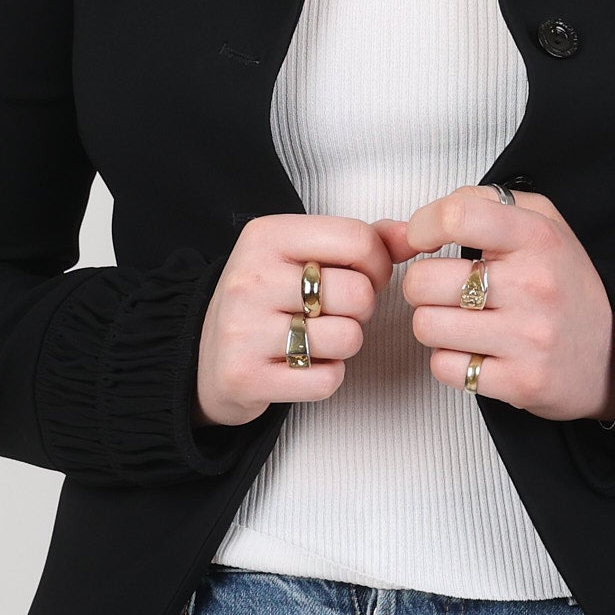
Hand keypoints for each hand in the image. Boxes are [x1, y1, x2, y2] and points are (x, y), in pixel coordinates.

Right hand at [193, 215, 393, 428]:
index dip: (377, 264)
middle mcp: (250, 278)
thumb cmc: (268, 298)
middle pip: (359, 293)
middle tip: (334, 312)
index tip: (362, 276)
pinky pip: (327, 379)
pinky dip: (326, 376)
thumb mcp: (303, 254)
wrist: (203, 354)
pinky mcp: (245, 377)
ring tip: (317, 337)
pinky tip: (302, 364)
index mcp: (267, 235)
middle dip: (361, 309)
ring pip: (348, 338)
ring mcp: (244, 329)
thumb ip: (362, 241)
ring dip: (345, 344)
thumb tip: (412, 235)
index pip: (357, 239)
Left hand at [373, 186, 614, 423]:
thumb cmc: (565, 284)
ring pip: (426, 326)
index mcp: (537, 237)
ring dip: (435, 325)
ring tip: (462, 321)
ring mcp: (528, 337)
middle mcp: (534, 285)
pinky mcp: (520, 382)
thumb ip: (484, 203)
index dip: (423, 225)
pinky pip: (444, 367)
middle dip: (423, 285)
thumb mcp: (541, 222)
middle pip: (424, 280)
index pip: (457, 216)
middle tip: (446, 289)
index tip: (423, 239)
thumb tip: (425, 220)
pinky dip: (451, 361)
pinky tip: (476, 351)